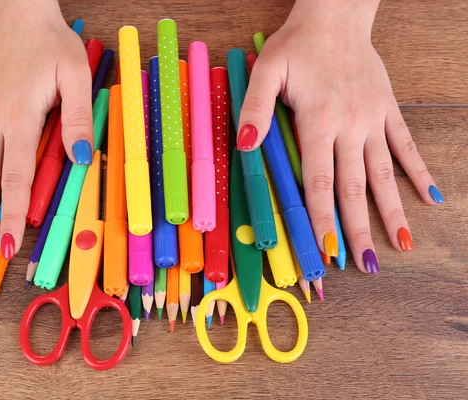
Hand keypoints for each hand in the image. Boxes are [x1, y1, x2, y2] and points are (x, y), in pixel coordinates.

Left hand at [237, 0, 442, 272]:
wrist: (336, 15)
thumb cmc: (298, 44)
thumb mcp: (267, 71)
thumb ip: (256, 109)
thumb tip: (246, 145)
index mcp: (319, 122)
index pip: (321, 183)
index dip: (322, 220)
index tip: (327, 253)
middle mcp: (351, 126)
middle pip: (354, 187)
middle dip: (357, 228)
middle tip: (364, 264)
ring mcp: (373, 120)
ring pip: (383, 173)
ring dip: (392, 210)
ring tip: (401, 244)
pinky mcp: (387, 111)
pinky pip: (406, 146)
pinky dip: (418, 171)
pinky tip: (431, 197)